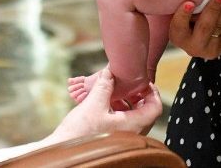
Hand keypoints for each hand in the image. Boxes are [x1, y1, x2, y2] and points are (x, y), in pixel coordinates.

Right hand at [47, 67, 161, 144]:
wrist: (64, 149)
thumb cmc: (79, 132)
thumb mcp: (93, 103)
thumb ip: (104, 85)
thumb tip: (110, 72)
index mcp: (133, 125)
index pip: (155, 107)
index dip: (152, 91)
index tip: (142, 81)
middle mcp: (133, 133)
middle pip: (146, 111)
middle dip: (138, 94)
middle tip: (128, 83)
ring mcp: (124, 137)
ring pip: (134, 116)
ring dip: (127, 101)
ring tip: (114, 90)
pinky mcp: (114, 137)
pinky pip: (124, 121)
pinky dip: (119, 109)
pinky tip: (106, 102)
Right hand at [168, 0, 220, 59]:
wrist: (198, 37)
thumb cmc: (187, 20)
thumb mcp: (179, 14)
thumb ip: (182, 5)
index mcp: (178, 38)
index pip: (179, 26)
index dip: (183, 15)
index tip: (189, 3)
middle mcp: (194, 47)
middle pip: (205, 27)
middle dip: (213, 9)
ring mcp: (211, 49)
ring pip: (220, 27)